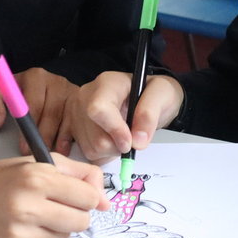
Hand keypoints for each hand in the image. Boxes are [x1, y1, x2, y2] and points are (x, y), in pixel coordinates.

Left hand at [0, 68, 76, 155]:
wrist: (43, 86)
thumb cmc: (20, 93)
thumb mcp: (1, 92)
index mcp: (35, 77)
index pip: (33, 102)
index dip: (28, 126)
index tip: (23, 145)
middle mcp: (55, 81)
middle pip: (52, 112)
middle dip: (42, 136)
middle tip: (34, 153)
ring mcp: (70, 91)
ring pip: (65, 119)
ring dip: (56, 139)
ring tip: (48, 153)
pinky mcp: (80, 102)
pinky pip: (78, 121)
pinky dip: (70, 137)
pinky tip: (62, 148)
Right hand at [0, 154, 109, 237]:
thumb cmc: (1, 177)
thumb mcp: (39, 162)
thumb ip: (78, 174)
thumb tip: (106, 202)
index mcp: (38, 178)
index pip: (88, 197)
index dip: (88, 196)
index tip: (78, 194)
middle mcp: (28, 207)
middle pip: (81, 222)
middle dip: (76, 214)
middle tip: (59, 206)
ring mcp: (18, 234)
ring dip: (57, 228)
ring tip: (36, 215)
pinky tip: (21, 228)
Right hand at [66, 70, 183, 161]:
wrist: (147, 97)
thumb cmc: (153, 93)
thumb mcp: (162, 94)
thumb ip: (150, 114)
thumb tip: (138, 141)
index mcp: (107, 84)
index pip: (99, 109)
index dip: (115, 130)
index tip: (130, 142)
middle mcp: (87, 97)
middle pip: (96, 135)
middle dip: (119, 145)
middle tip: (133, 138)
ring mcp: (78, 113)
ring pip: (91, 148)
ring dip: (112, 151)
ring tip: (123, 137)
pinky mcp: (75, 128)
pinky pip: (85, 152)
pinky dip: (102, 154)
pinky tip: (112, 142)